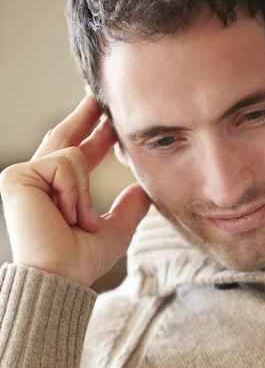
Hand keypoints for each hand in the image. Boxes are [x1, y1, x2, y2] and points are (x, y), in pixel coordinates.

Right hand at [0, 94, 150, 287]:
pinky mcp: (18, 176)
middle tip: (99, 92)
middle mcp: (39, 179)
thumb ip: (128, 208)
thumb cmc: (82, 259)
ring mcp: (26, 176)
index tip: (108, 117)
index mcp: (59, 191)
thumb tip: (144, 191)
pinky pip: (64, 164)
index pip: (78, 153)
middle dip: (85, 114)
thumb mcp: (115, 229)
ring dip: (84, 193)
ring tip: (78, 221)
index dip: (94, 133)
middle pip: (66, 135)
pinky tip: (66, 214)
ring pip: (73, 155)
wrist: (61, 276)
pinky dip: (74, 192)